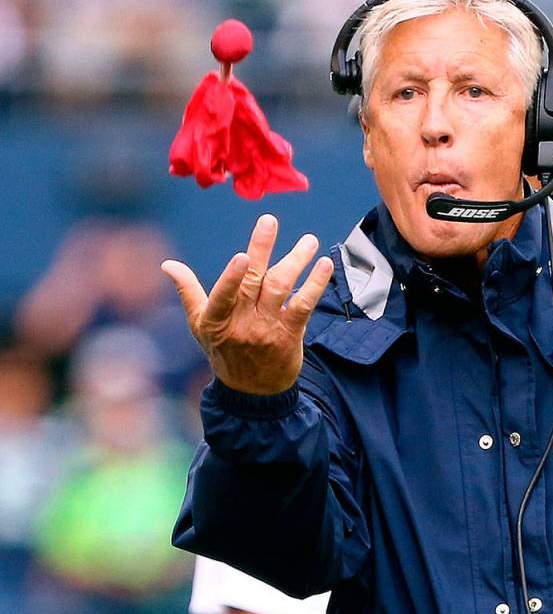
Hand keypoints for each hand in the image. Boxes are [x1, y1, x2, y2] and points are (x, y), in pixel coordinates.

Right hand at [161, 214, 333, 394]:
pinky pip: (303, 306)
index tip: (241, 256)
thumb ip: (188, 291)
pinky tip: (324, 265)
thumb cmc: (223, 351)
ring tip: (309, 241)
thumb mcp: (200, 325)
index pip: (223, 297)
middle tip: (269, 220)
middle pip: (254, 282)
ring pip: (281, 288)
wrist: (252, 393)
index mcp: (216, 320)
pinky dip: (315, 285)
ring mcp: (268, 329)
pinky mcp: (290, 334)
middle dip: (261, 249)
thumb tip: (167, 265)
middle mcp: (242, 324)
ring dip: (296, 261)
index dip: (232, 278)